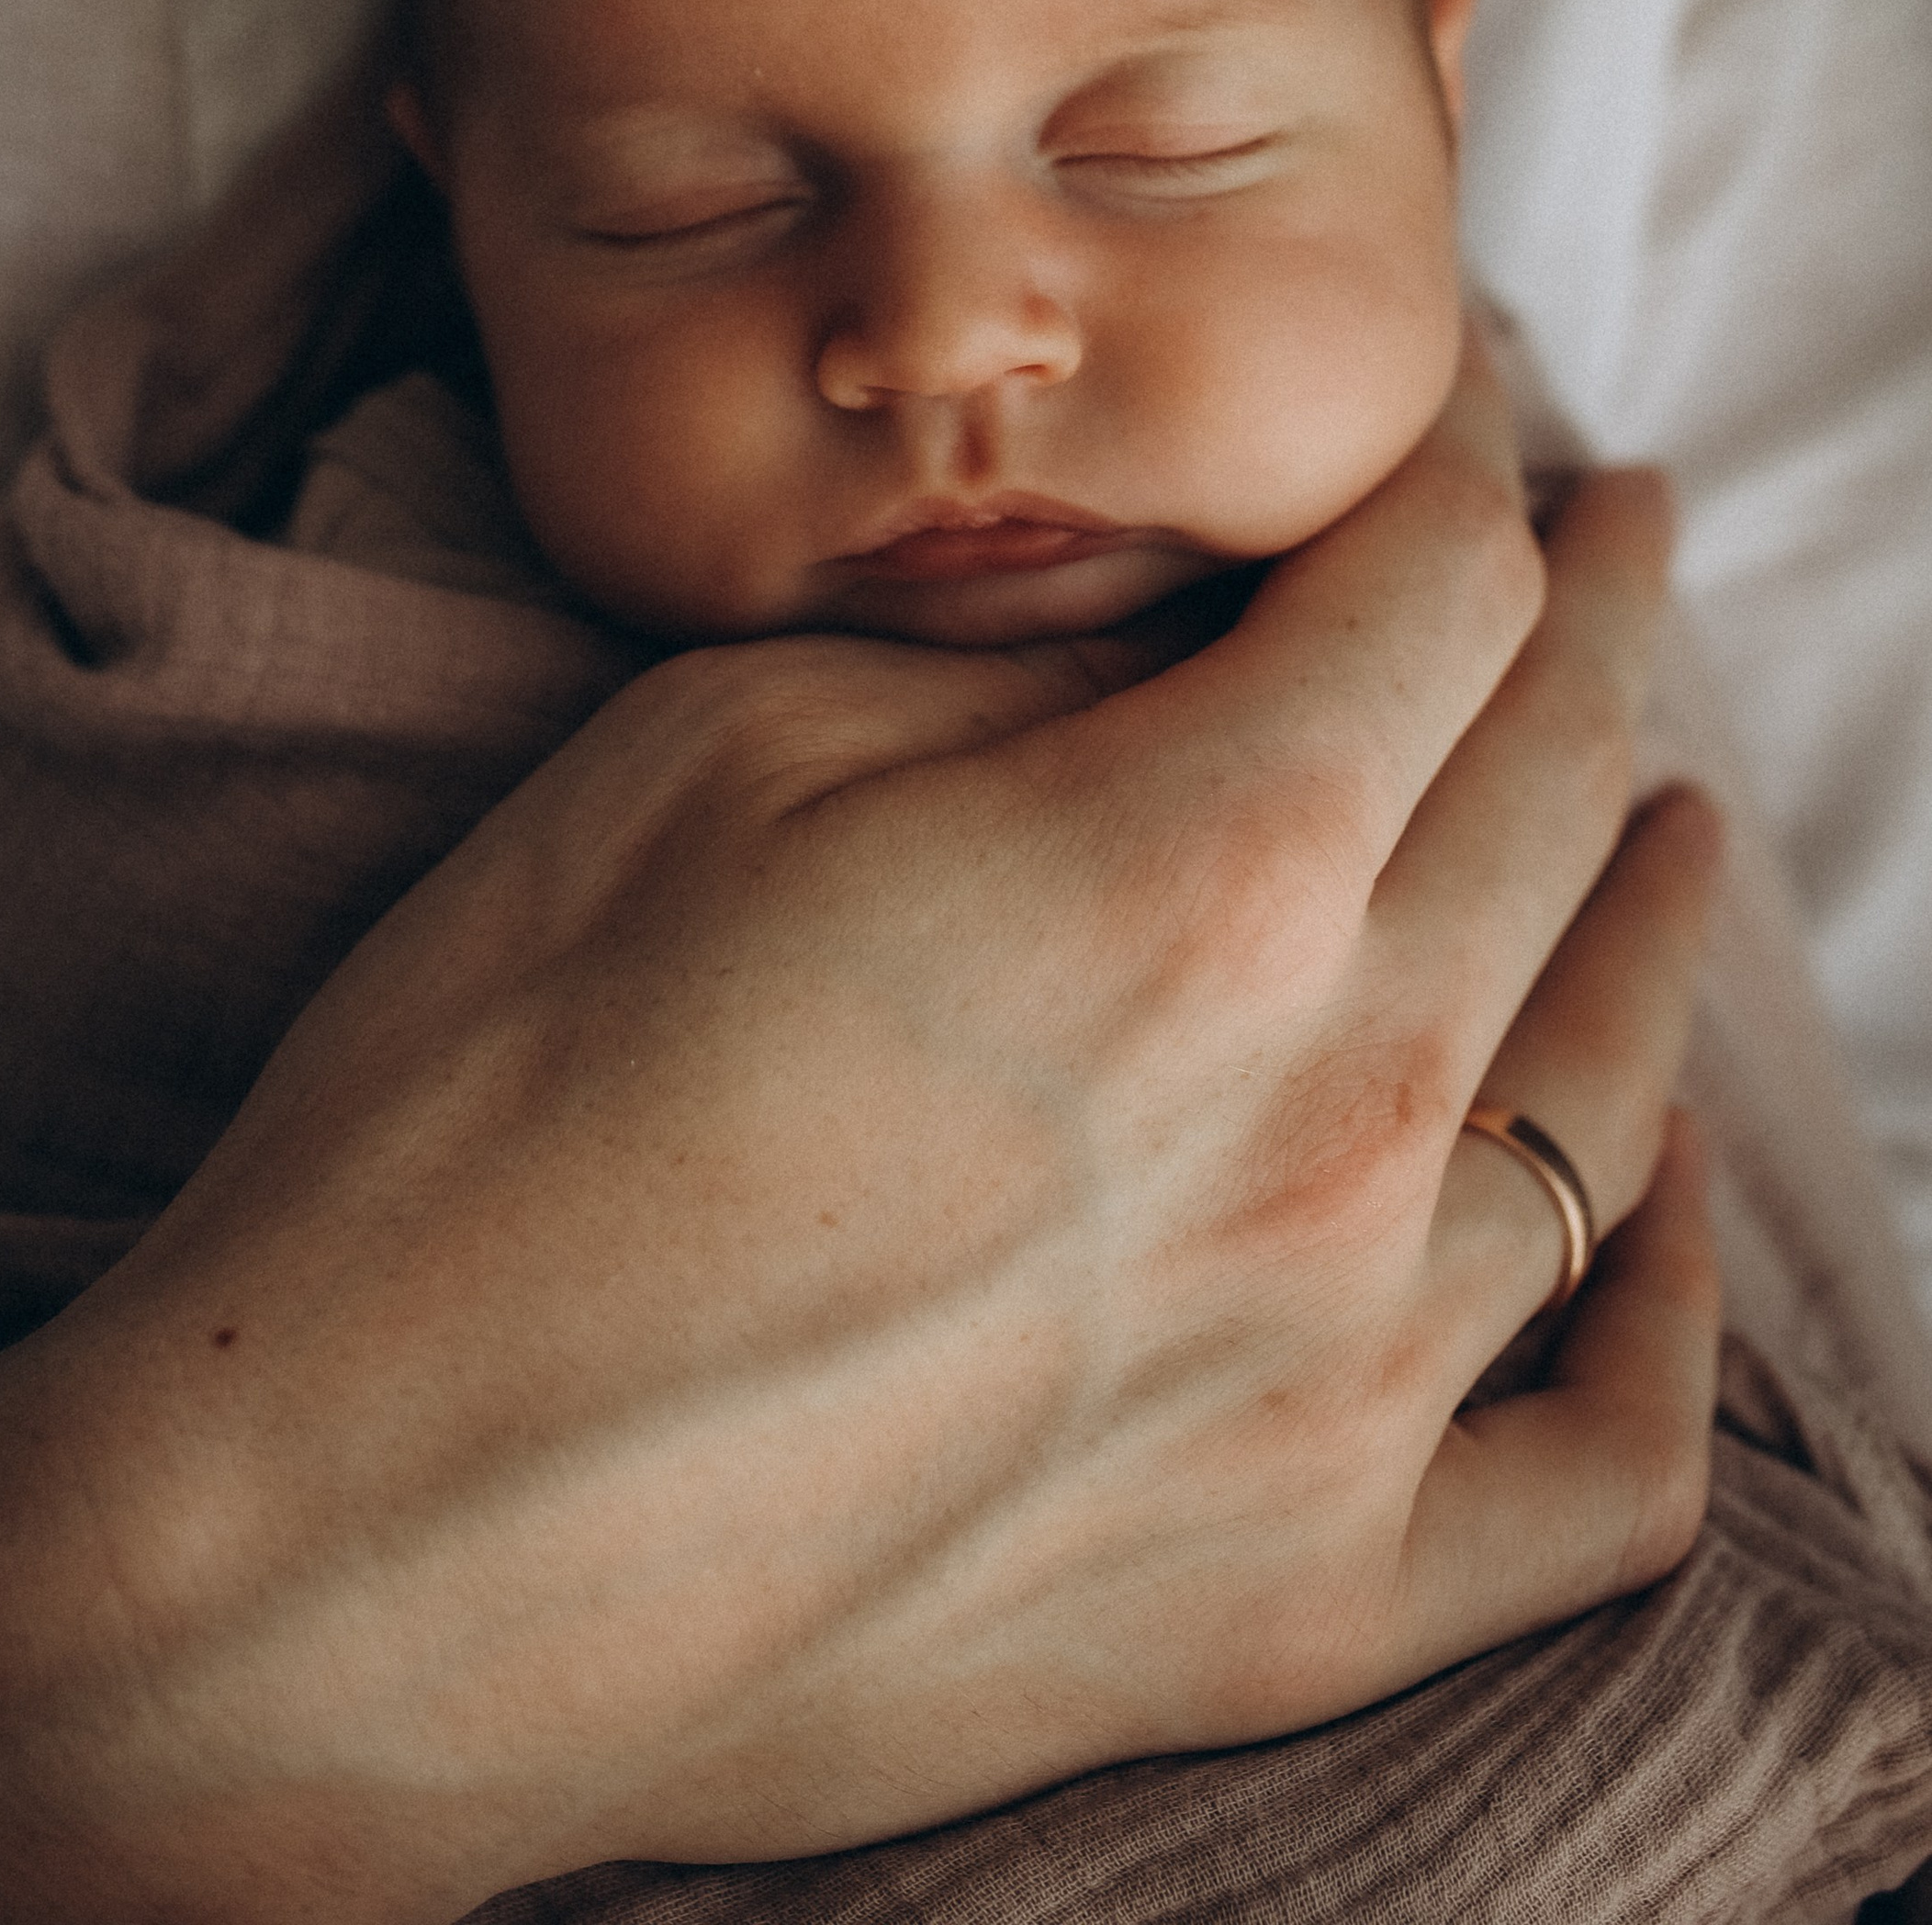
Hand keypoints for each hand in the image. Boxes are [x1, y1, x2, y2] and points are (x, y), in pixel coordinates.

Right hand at [0, 345, 1720, 1921]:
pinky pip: (1602, 1465)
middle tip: (1617, 533)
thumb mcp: (716, 756)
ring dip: (1650, 906)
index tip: (1464, 416)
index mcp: (1199, 869)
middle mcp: (1330, 1118)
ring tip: (1659, 809)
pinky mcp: (1293, 1599)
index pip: (1436, 589)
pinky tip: (1658, 1199)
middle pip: (1557, 792)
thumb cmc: (481, 1102)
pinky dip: (1670, 1310)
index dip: (1464, 462)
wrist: (346, 1541)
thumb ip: (1011, 683)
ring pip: (1613, 1094)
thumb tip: (1177, 652)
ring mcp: (1338, 1385)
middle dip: (1597, 621)